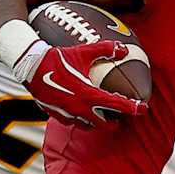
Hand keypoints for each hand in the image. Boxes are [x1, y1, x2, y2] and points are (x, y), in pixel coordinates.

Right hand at [14, 38, 144, 127]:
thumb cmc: (58, 58)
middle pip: (104, 125)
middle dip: (114, 123)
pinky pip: (73, 121)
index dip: (133, 108)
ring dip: (97, 121)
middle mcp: (80, 109)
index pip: (117, 105)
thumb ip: (106, 49)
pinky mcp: (56, 115)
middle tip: (120, 118)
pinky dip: (81, 118)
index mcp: (89, 95)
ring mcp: (68, 114)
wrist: (31, 67)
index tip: (144, 109)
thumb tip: (123, 48)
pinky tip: (80, 110)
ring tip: (101, 114)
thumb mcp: (83, 51)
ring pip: (88, 125)